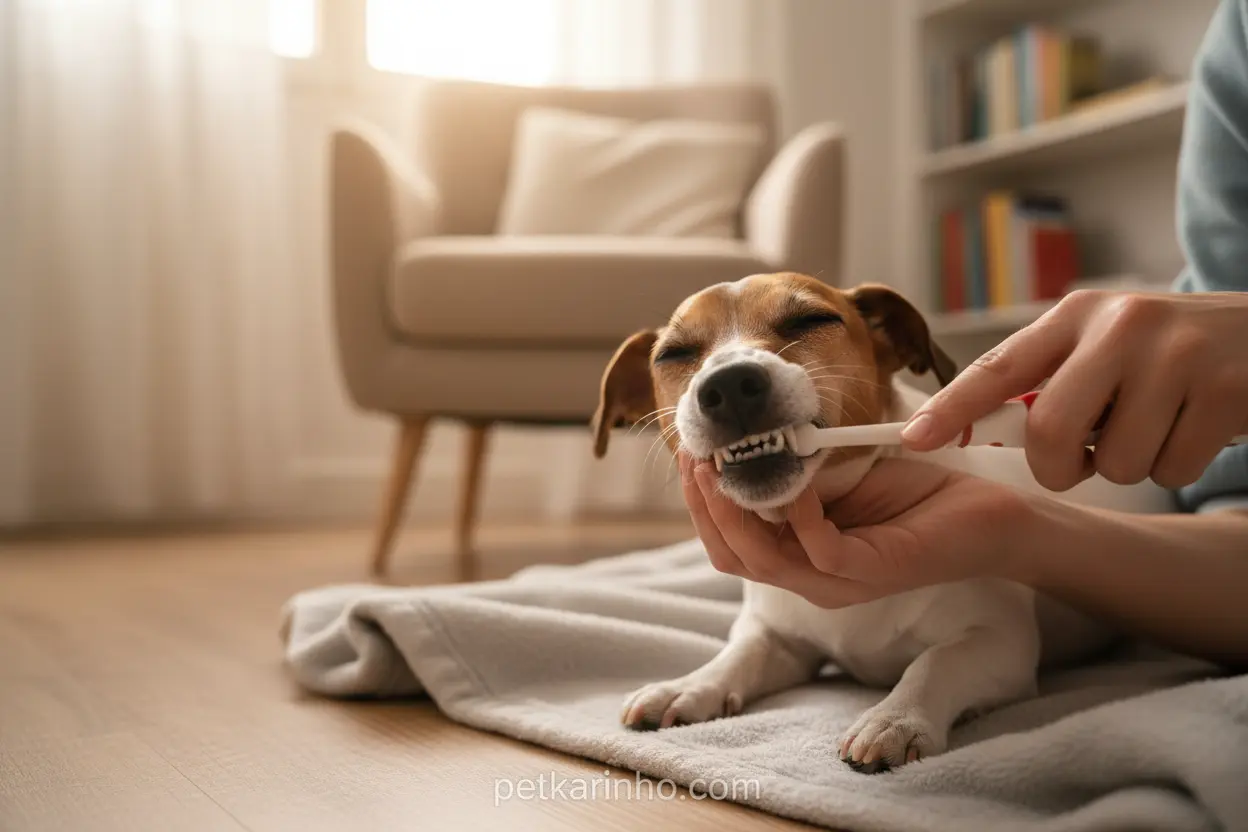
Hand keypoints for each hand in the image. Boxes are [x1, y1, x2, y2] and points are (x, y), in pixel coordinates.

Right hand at [678, 454, 1030, 607]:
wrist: (984, 510)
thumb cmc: (914, 489)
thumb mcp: (837, 474)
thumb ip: (793, 471)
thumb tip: (744, 441)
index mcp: (796, 557)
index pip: (727, 543)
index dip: (700, 504)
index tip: (689, 455)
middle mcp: (809, 579)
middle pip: (732, 557)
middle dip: (704, 507)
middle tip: (694, 459)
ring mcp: (837, 583)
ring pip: (763, 561)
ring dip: (735, 512)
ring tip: (722, 467)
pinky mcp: (869, 574)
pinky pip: (818, 550)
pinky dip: (799, 513)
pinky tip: (794, 479)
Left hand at [901, 290, 1247, 489]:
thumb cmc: (1167, 354)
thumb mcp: (1103, 344)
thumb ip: (1048, 378)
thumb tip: (972, 432)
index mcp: (1075, 315)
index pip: (999, 366)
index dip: (952, 409)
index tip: (913, 442)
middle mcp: (1121, 325)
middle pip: (1050, 430)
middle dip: (1058, 468)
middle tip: (1082, 461)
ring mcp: (1176, 354)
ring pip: (1116, 461)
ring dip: (1130, 466)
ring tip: (1155, 425)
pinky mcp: (1226, 389)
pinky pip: (1172, 468)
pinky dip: (1178, 466)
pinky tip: (1195, 428)